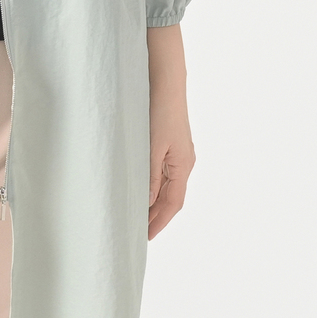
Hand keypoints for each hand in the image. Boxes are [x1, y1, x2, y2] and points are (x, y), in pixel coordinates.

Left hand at [147, 24, 194, 239]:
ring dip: (151, 201)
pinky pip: (159, 172)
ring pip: (163, 185)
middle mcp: (182, 162)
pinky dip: (149, 184)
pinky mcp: (166, 143)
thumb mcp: (153, 145)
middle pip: (169, 197)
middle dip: (154, 215)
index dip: (159, 222)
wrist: (165, 79)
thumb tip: (146, 202)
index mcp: (183, 165)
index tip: (145, 238)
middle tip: (135, 231)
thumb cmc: (161, 110)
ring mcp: (175, 153)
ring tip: (133, 214)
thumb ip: (148, 174)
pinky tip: (136, 186)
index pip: (172, 204)